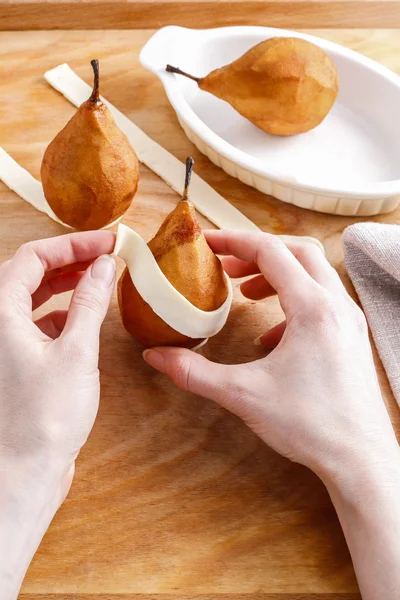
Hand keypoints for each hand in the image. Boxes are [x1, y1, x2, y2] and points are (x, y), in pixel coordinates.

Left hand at [0, 231, 114, 598]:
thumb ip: (91, 303)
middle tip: (107, 256)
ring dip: (66, 285)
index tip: (107, 242)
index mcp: (0, 314)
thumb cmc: (44, 417)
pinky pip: (37, 324)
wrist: (24, 472)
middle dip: (70, 261)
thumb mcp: (76, 352)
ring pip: (33, 299)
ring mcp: (6, 344)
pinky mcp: (18, 363)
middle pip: (30, 274)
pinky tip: (84, 319)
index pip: (32, 257)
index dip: (71, 244)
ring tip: (99, 279)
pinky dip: (62, 314)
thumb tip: (105, 266)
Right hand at [143, 229, 397, 478]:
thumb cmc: (310, 425)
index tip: (207, 244)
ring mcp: (350, 321)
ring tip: (246, 293)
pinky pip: (324, 301)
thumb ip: (194, 372)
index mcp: (313, 308)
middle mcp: (337, 305)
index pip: (271, 251)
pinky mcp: (352, 338)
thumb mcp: (243, 394)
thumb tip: (156, 355)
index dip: (234, 241)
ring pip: (315, 274)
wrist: (359, 459)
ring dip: (278, 275)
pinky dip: (294, 302)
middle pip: (297, 252)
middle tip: (225, 267)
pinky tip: (272, 334)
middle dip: (257, 253)